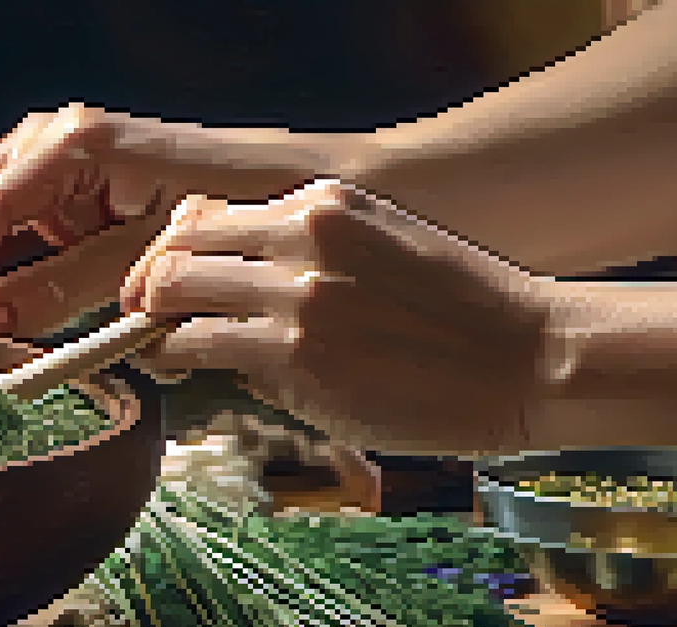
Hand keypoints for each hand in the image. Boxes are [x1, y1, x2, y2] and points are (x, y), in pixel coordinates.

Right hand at [0, 103, 363, 337]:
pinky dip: (13, 268)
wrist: (297, 189)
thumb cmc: (231, 211)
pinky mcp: (73, 194)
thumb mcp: (144, 260)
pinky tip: (27, 304)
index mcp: (76, 144)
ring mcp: (61, 168)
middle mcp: (57, 143)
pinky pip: (20, 230)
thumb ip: (62, 287)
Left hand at [127, 181, 564, 456]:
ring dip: (157, 331)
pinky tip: (191, 374)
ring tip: (159, 354)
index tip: (162, 281)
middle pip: (174, 250)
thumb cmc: (462, 312)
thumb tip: (225, 276)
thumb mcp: (382, 241)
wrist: (532, 358)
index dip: (170, 249)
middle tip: (143, 320)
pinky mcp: (297, 359)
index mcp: (323, 202)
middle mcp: (302, 237)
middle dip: (147, 289)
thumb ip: (305, 248)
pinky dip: (184, 364)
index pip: (203, 211)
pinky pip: (205, 352)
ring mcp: (297, 297)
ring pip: (175, 301)